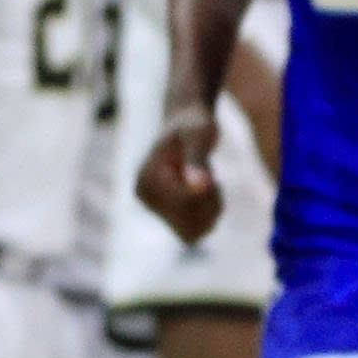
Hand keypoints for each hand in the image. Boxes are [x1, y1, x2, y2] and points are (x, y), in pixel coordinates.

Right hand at [134, 105, 222, 242]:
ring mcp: (155, 209)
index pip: (182, 206)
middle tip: (212, 178)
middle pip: (187, 223)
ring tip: (210, 183)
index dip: (204, 194)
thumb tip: (200, 185)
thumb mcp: (199, 135)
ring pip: (193, 232)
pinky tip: (209, 193)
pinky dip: (210, 215)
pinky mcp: (168, 216)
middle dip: (208, 204)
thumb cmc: (194, 125)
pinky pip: (195, 232)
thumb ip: (197, 159)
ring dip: (211, 210)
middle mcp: (145, 198)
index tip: (209, 173)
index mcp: (146, 179)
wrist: (187, 124)